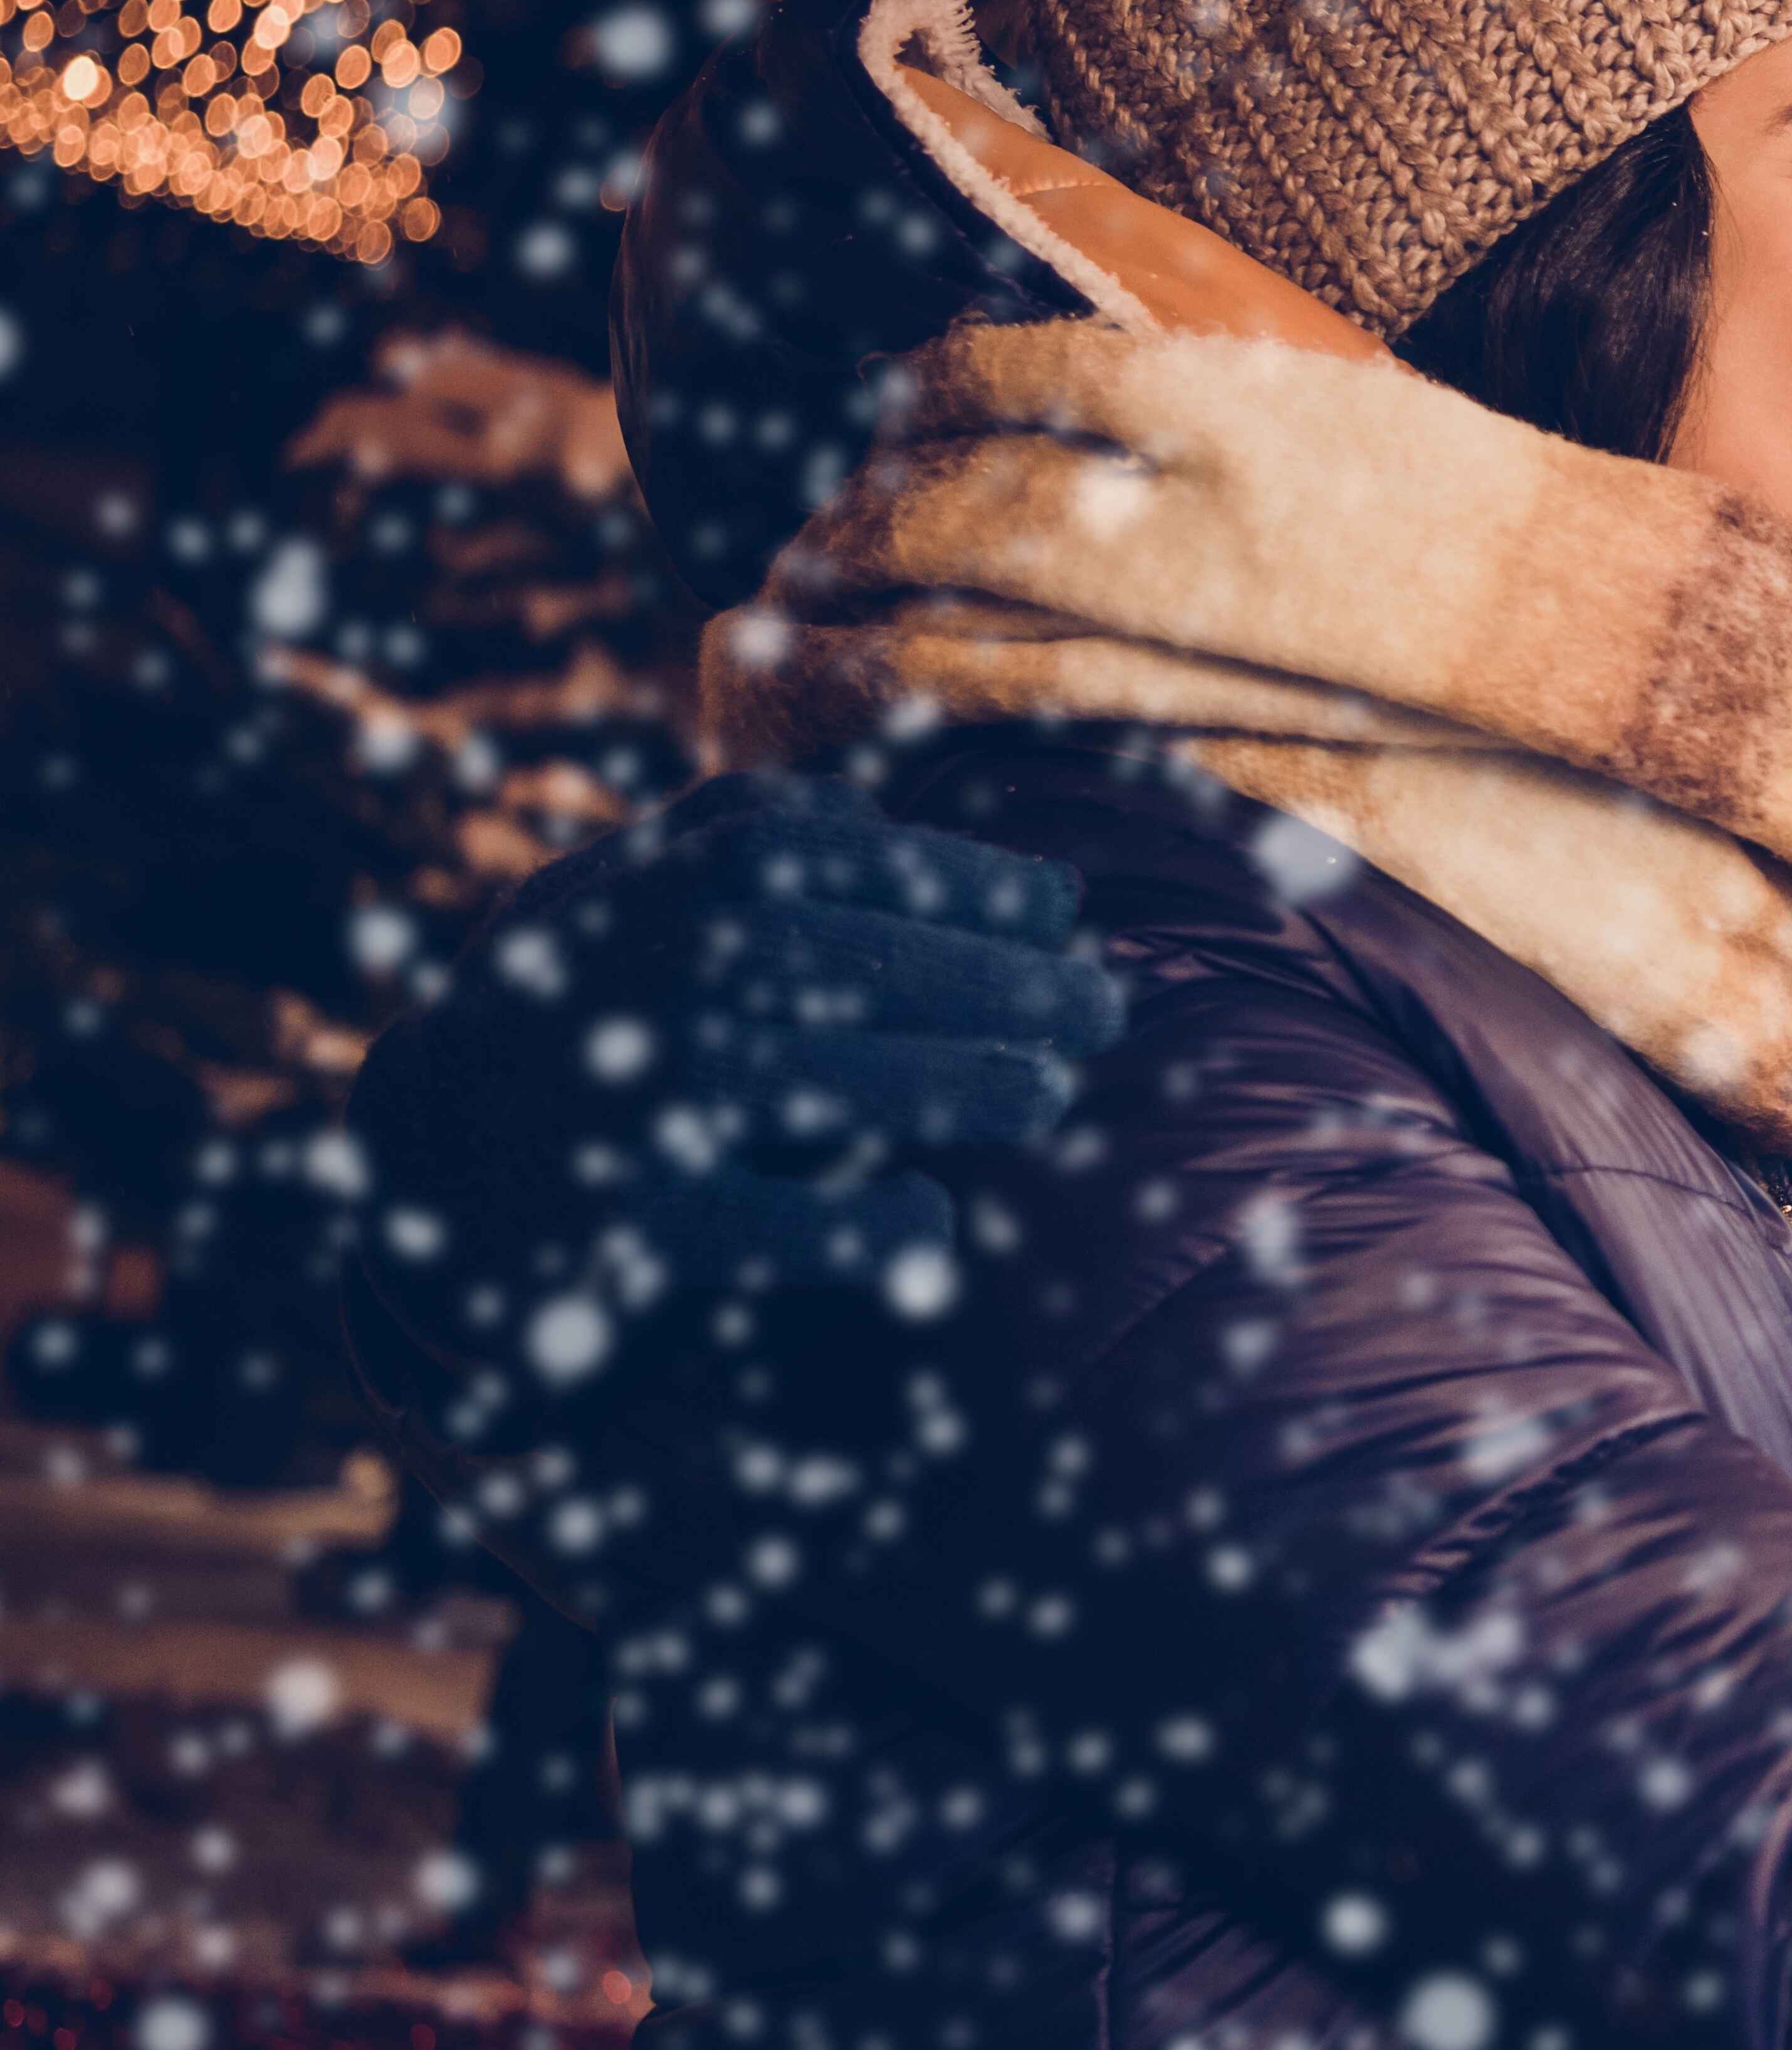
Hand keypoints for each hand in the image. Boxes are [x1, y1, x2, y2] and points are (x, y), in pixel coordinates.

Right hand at [353, 769, 1120, 1320]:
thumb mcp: (632, 876)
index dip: (983, 889)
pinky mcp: (640, 1221)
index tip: (1063, 909)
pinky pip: (782, 1225)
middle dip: (1011, 990)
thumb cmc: (585, 992)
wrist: (431, 1144)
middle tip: (1103, 1009)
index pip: (868, 868)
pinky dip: (868, 1224)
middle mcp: (666, 971)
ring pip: (844, 1087)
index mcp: (677, 882)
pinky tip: (929, 1217)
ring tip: (1045, 1091)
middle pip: (876, 974)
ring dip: (966, 1086)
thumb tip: (904, 824)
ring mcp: (650, 1096)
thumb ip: (748, 829)